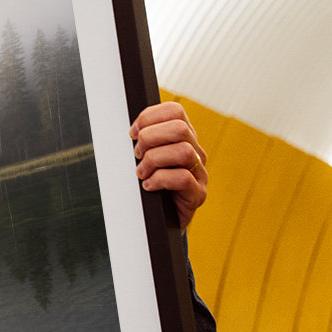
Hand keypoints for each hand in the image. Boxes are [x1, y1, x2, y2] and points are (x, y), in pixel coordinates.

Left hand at [130, 101, 207, 229]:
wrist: (160, 221)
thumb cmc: (150, 185)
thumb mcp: (145, 158)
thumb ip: (143, 141)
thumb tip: (131, 130)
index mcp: (183, 138)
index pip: (174, 111)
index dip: (149, 117)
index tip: (132, 133)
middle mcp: (195, 152)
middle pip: (179, 128)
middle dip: (150, 138)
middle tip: (137, 155)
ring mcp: (200, 173)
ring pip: (183, 151)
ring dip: (154, 160)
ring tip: (141, 172)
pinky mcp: (198, 194)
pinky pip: (183, 178)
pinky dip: (159, 180)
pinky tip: (148, 186)